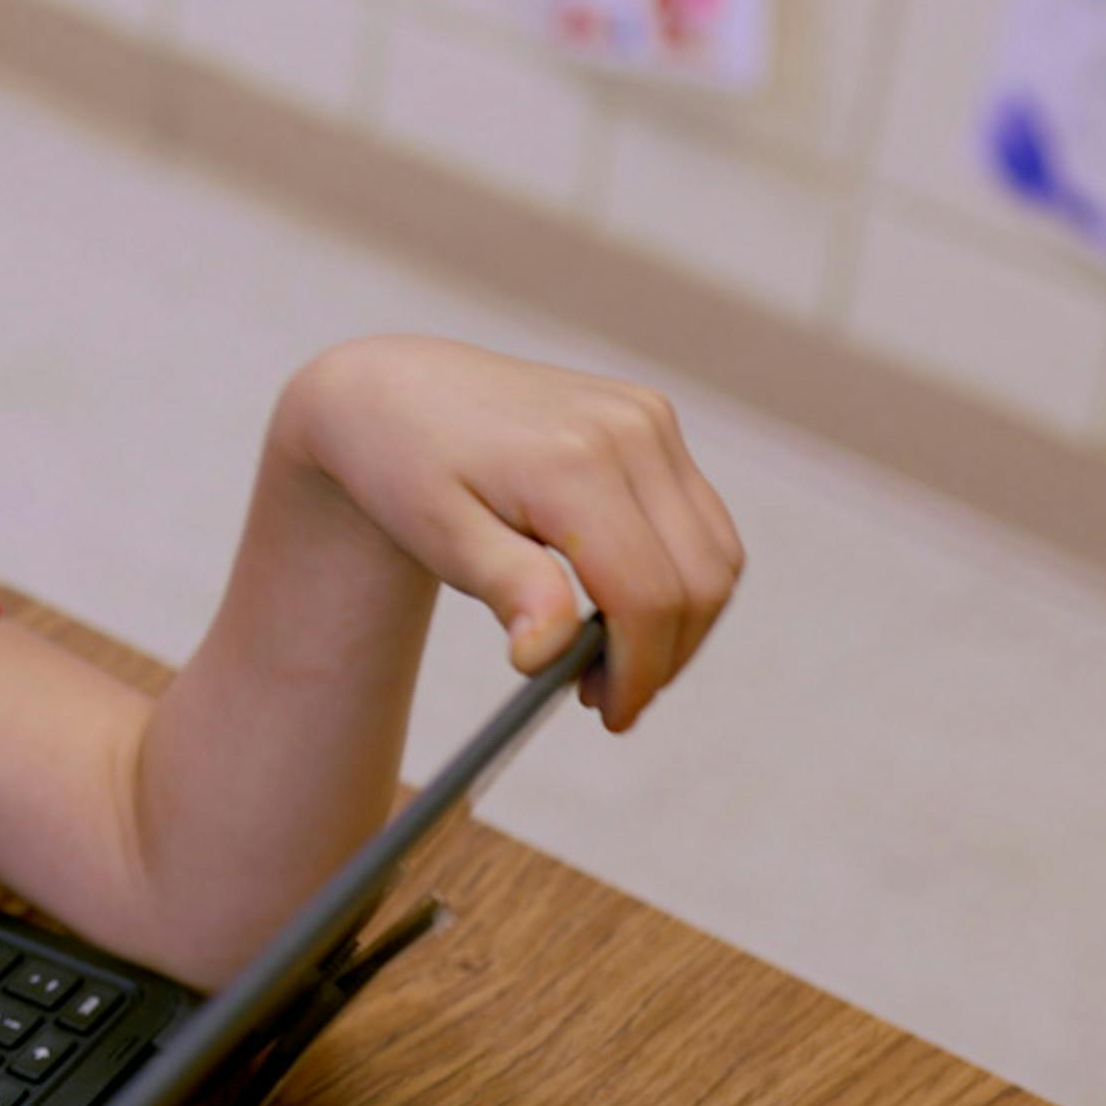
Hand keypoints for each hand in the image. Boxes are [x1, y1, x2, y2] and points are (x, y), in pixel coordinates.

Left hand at [273, 335, 744, 730]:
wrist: (392, 388)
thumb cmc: (403, 467)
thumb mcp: (438, 536)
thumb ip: (507, 590)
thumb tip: (548, 656)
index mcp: (573, 462)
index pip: (647, 595)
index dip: (640, 671)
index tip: (610, 716)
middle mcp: (627, 430)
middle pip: (697, 580)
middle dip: (664, 656)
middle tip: (605, 698)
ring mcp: (647, 418)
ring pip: (714, 554)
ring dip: (681, 623)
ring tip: (611, 660)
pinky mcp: (650, 418)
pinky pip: (698, 519)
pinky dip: (679, 576)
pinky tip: (621, 606)